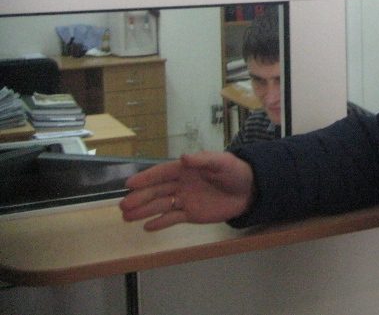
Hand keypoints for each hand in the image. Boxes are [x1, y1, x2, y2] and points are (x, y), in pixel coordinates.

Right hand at [119, 151, 254, 230]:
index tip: (129, 184)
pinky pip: (173, 218)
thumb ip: (203, 160)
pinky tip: (147, 227)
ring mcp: (185, 200)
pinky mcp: (192, 214)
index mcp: (186, 169)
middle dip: (140, 198)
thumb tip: (183, 157)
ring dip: (144, 211)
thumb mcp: (221, 162)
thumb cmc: (234, 171)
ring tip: (127, 217)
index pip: (162, 173)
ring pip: (161, 205)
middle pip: (157, 191)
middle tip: (122, 206)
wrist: (249, 190)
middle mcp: (182, 184)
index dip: (146, 178)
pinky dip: (160, 223)